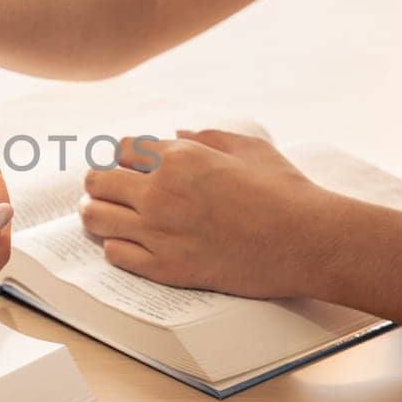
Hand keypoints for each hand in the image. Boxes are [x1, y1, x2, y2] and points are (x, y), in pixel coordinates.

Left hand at [79, 129, 347, 298]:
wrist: (306, 241)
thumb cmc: (285, 191)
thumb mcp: (249, 147)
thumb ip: (208, 136)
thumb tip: (177, 133)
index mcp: (180, 157)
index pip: (122, 149)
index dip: (124, 156)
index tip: (127, 165)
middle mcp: (161, 192)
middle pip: (98, 181)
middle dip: (99, 182)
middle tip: (104, 188)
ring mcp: (160, 232)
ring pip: (96, 218)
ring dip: (96, 213)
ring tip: (101, 214)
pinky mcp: (166, 268)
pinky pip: (115, 254)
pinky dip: (116, 246)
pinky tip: (127, 243)